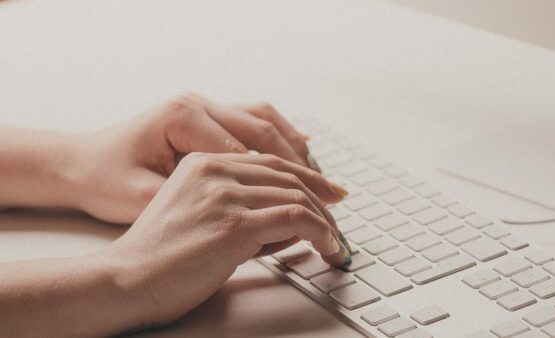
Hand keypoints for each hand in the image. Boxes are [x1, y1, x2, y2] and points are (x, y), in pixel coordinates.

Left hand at [66, 93, 345, 223]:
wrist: (78, 163)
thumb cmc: (105, 181)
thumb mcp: (144, 199)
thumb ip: (197, 203)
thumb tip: (246, 219)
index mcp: (182, 117)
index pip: (248, 149)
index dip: (283, 181)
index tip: (307, 208)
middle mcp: (197, 103)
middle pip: (266, 130)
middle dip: (303, 165)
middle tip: (332, 194)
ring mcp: (204, 105)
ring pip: (267, 119)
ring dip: (297, 149)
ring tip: (322, 179)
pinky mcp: (208, 114)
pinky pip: (256, 118)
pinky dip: (283, 136)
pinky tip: (304, 153)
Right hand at [97, 152, 349, 327]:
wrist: (126, 280)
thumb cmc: (158, 259)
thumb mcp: (199, 217)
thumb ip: (241, 209)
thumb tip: (292, 222)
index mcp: (202, 163)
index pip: (270, 162)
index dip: (306, 177)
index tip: (329, 192)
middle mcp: (215, 171)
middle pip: (288, 176)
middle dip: (322, 199)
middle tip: (339, 221)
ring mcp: (225, 195)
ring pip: (297, 196)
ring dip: (324, 221)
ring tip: (334, 242)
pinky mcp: (235, 223)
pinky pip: (295, 219)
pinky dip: (320, 232)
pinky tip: (327, 246)